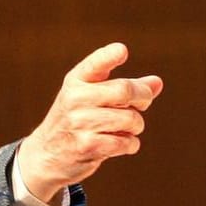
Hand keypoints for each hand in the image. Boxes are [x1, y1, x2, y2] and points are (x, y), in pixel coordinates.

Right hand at [18, 42, 162, 201]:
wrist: (47, 155)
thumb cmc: (79, 119)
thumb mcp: (93, 97)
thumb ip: (125, 87)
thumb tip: (157, 82)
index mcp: (76, 81)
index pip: (94, 64)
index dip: (109, 56)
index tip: (122, 51)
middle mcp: (75, 98)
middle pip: (124, 90)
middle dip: (143, 97)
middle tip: (143, 103)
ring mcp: (79, 123)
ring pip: (130, 118)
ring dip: (136, 125)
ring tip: (127, 128)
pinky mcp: (87, 146)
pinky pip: (126, 142)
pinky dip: (131, 144)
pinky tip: (122, 143)